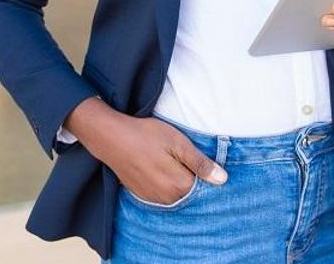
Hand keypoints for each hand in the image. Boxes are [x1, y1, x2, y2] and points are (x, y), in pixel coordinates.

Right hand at [63, 98, 226, 204]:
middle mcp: (167, 198)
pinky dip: (166, 186)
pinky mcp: (142, 195)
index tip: (203, 162)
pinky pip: (162, 195)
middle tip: (186, 159)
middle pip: (190, 194)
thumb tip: (222, 179)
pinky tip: (160, 169)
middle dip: (194, 181)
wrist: (110, 138)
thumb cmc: (145, 135)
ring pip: (176, 195)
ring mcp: (153, 198)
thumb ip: (200, 163)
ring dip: (179, 184)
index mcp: (179, 185)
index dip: (207, 175)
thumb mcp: (177, 142)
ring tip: (171, 162)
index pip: (205, 189)